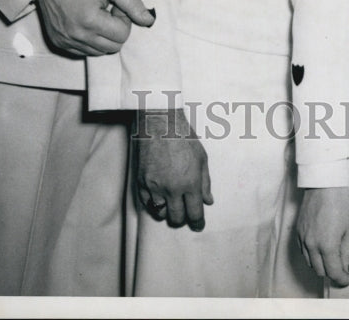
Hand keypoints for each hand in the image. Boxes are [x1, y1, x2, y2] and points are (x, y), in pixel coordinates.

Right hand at [36, 0, 154, 56]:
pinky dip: (91, 41)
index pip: (122, 35)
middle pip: (113, 48)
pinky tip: (86, 24)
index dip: (123, 20)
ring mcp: (67, 42)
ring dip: (104, 37)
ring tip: (96, 17)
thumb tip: (149, 21)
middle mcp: (77, 36)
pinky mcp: (60, 44)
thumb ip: (133, 3)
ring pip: (100, 52)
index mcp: (90, 21)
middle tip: (108, 13)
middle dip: (116, 31)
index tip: (115, 7)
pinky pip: (85, 52)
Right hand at [134, 108, 213, 230]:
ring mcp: (155, 186)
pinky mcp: (141, 182)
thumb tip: (208, 200)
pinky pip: (146, 203)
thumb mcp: (202, 157)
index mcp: (190, 183)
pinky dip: (153, 204)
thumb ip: (205, 182)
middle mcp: (172, 189)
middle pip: (177, 217)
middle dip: (183, 219)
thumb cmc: (184, 137)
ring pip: (160, 213)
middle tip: (185, 214)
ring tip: (170, 205)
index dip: (198, 223)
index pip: (194, 213)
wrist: (160, 123)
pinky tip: (159, 198)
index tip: (198, 225)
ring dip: (167, 212)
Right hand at [296, 187, 348, 286]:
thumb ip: (348, 251)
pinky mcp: (298, 230)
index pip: (334, 272)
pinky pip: (303, 251)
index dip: (343, 279)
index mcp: (327, 245)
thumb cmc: (340, 203)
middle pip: (320, 271)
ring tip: (332, 257)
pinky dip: (311, 255)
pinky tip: (320, 248)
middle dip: (332, 272)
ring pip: (310, 262)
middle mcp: (312, 244)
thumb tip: (345, 265)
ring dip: (321, 264)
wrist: (324, 184)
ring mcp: (303, 237)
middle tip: (342, 267)